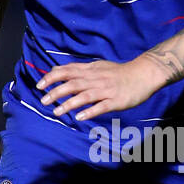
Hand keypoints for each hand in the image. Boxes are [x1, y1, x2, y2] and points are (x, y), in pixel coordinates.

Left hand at [36, 56, 162, 120]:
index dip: (52, 77)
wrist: (144, 74)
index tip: (39, 85)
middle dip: (56, 91)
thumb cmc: (120, 72)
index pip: (68, 71)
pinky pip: (101, 107)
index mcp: (91, 70)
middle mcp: (96, 79)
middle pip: (73, 83)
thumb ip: (81, 70)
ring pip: (84, 96)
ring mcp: (106, 90)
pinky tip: (79, 117)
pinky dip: (89, 112)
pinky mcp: (116, 101)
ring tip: (56, 112)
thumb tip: (60, 71)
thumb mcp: (99, 67)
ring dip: (69, 104)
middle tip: (43, 100)